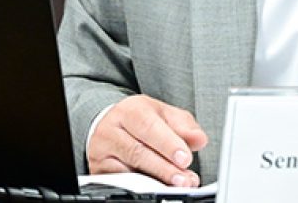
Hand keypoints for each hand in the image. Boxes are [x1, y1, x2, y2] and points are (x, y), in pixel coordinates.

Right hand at [88, 95, 207, 187]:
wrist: (112, 124)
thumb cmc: (142, 120)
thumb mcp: (165, 115)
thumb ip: (184, 126)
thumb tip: (199, 139)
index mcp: (130, 110)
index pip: (149, 127)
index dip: (168, 144)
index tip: (185, 159)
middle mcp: (111, 129)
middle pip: (138, 151)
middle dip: (164, 167)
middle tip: (184, 179)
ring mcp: (102, 151)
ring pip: (128, 169)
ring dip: (156, 180)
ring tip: (177, 185)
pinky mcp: (98, 170)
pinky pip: (120, 181)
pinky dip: (140, 187)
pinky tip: (156, 188)